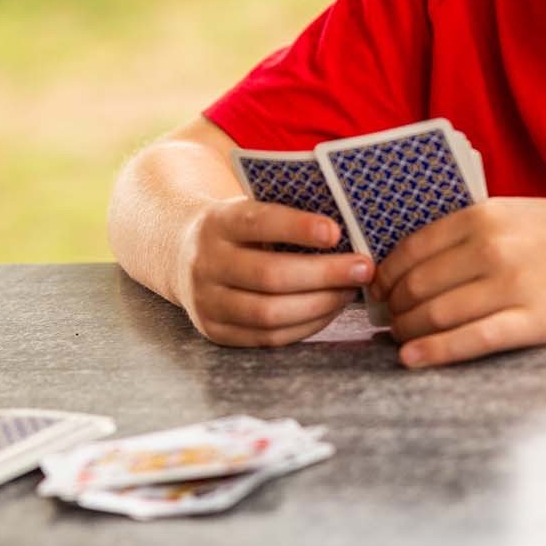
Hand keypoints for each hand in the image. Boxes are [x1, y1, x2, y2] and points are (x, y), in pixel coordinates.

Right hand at [175, 198, 373, 345]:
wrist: (181, 255)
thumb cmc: (238, 229)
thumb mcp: (249, 208)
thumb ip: (286, 215)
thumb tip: (350, 228)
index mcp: (217, 222)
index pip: (259, 223)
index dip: (298, 228)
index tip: (336, 231)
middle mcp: (206, 263)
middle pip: (270, 275)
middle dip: (324, 274)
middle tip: (363, 268)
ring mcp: (207, 301)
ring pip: (270, 313)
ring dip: (321, 305)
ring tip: (351, 291)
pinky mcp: (215, 331)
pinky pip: (268, 337)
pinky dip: (306, 325)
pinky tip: (330, 310)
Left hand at [375, 198, 545, 368]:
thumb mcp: (514, 213)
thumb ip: (469, 232)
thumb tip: (416, 262)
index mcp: (482, 217)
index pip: (410, 250)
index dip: (386, 276)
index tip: (379, 292)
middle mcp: (491, 248)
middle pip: (417, 286)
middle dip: (393, 308)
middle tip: (387, 322)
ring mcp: (512, 286)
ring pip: (436, 315)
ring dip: (409, 333)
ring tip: (401, 342)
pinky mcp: (534, 322)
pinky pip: (471, 340)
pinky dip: (435, 352)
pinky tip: (412, 360)